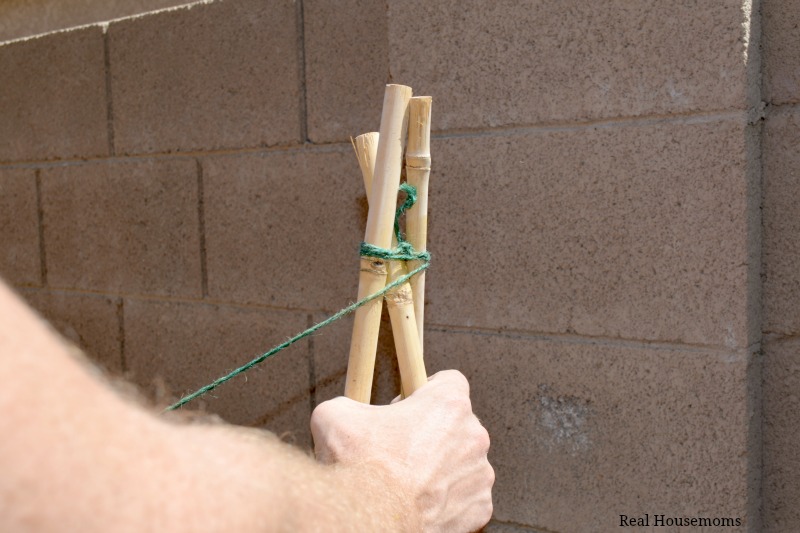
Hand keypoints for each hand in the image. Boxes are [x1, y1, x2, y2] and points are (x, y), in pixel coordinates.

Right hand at [310, 370, 493, 531]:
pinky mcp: (479, 508)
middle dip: (434, 433)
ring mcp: (479, 474)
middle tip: (403, 447)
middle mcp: (473, 435)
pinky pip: (467, 497)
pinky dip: (448, 500)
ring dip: (443, 467)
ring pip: (464, 462)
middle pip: (458, 424)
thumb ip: (350, 404)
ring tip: (410, 480)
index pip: (450, 382)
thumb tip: (344, 410)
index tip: (408, 407)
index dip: (426, 392)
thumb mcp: (336, 416)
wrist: (368, 518)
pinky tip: (422, 502)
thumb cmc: (359, 464)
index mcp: (448, 404)